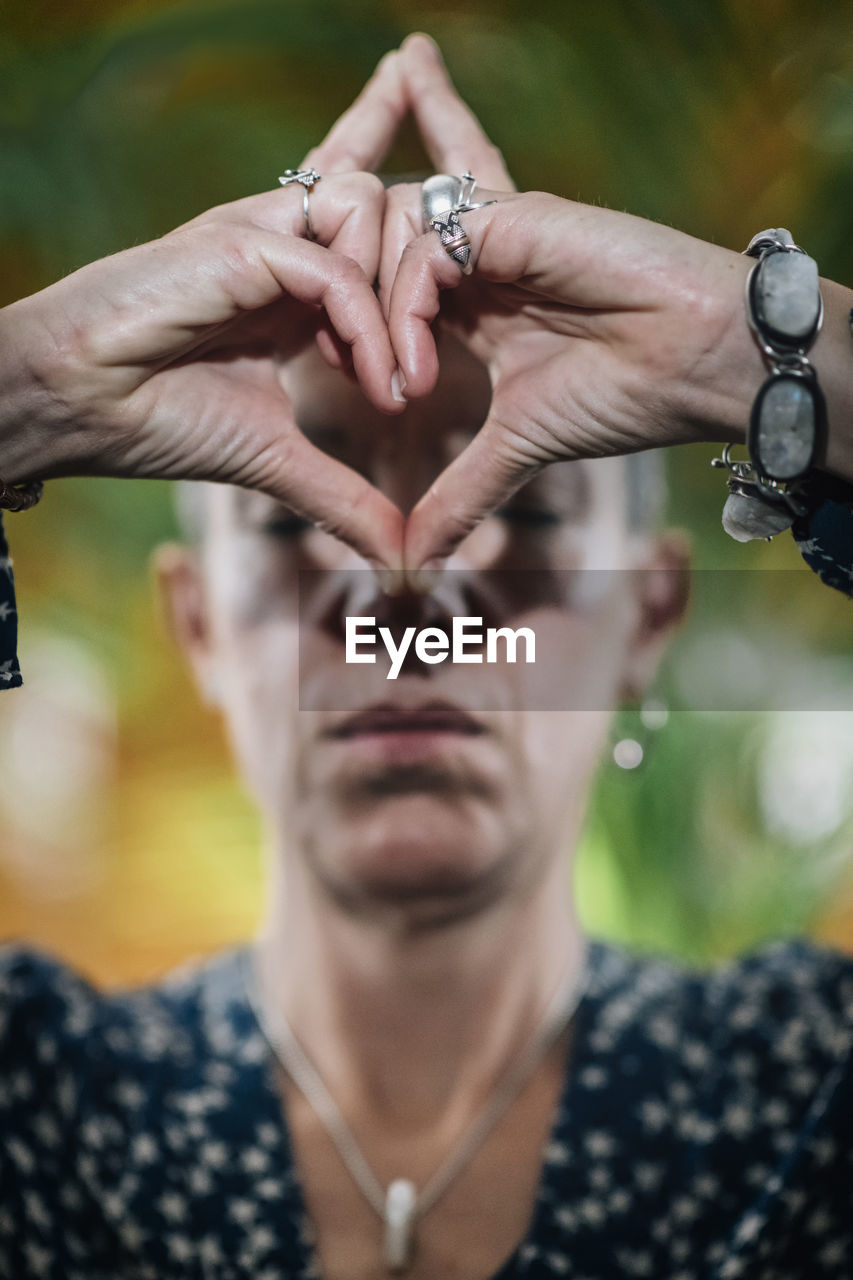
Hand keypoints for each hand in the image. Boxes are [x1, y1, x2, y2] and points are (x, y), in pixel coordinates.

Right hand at [0, 173, 404, 566]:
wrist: (78, 410)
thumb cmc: (158, 421)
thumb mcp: (277, 461)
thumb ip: (343, 496)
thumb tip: (400, 556)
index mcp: (297, 285)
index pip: (382, 235)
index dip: (424, 276)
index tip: (422, 381)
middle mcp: (285, 247)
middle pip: (392, 205)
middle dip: (429, 280)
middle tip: (419, 381)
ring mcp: (260, 237)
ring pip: (368, 207)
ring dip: (399, 296)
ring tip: (392, 383)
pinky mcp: (235, 244)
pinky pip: (332, 267)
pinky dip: (367, 328)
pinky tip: (374, 387)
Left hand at [388, 190, 762, 568]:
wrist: (699, 366)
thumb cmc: (625, 396)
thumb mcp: (518, 447)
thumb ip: (462, 492)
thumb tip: (416, 560)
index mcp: (471, 299)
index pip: (378, 282)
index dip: (353, 329)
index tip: (370, 393)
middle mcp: (475, 257)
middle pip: (366, 243)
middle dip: (344, 309)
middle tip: (360, 382)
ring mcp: (493, 233)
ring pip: (385, 232)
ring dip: (372, 314)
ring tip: (396, 389)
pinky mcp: (515, 218)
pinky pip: (427, 242)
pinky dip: (406, 307)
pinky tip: (421, 371)